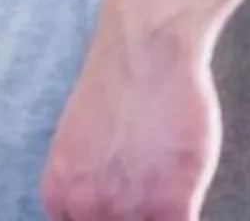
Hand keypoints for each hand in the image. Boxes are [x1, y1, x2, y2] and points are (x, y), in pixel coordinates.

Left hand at [37, 1, 220, 220]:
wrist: (144, 46)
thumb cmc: (120, 89)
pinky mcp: (171, 204)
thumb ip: (88, 189)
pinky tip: (190, 205)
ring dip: (163, 216)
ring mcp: (128, 211)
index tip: (129, 211)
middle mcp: (86, 210)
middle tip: (150, 200)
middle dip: (139, 219)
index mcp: (59, 197)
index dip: (111, 220)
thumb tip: (105, 211)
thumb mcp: (78, 149)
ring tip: (173, 195)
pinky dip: (190, 219)